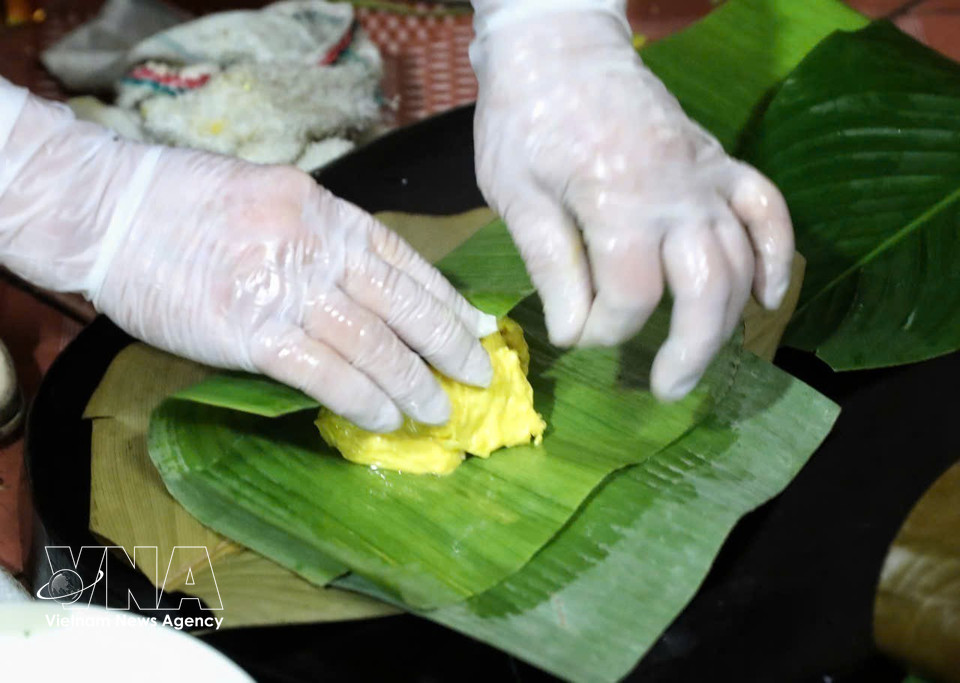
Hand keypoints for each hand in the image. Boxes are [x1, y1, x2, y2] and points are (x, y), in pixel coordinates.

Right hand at [0, 83, 495, 430]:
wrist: (109, 211)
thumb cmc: (185, 205)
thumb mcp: (271, 198)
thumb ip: (321, 238)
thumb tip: (368, 289)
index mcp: (325, 210)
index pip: (406, 261)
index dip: (448, 300)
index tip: (478, 328)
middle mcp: (316, 245)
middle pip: (403, 304)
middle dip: (448, 345)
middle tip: (478, 376)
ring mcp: (285, 287)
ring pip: (373, 343)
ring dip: (412, 383)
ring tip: (437, 411)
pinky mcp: (251, 331)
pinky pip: (325, 373)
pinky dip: (362, 399)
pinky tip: (385, 419)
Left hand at [470, 3, 793, 399]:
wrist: (560, 47)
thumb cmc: (524, 119)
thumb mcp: (516, 194)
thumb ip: (552, 265)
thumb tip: (573, 332)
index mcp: (616, 196)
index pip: (630, 294)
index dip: (606, 330)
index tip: (577, 335)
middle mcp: (675, 189)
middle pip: (704, 286)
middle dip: (689, 348)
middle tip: (666, 389)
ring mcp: (704, 174)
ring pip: (740, 258)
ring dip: (727, 319)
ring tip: (699, 361)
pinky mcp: (718, 161)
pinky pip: (767, 209)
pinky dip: (777, 255)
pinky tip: (767, 298)